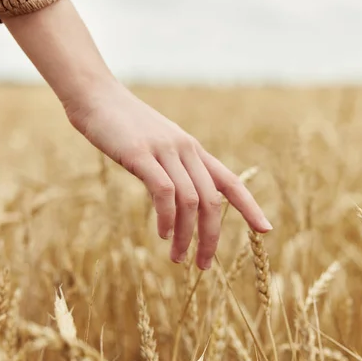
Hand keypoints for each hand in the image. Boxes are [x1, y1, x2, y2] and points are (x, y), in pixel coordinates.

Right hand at [65, 81, 272, 269]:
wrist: (95, 95)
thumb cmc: (124, 125)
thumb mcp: (157, 145)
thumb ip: (172, 168)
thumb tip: (180, 199)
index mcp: (193, 150)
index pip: (230, 181)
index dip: (250, 207)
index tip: (265, 230)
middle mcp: (186, 150)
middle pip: (212, 201)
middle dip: (211, 237)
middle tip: (203, 265)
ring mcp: (164, 151)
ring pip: (190, 201)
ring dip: (187, 235)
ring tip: (178, 259)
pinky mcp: (140, 154)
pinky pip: (164, 191)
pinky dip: (167, 217)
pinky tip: (163, 234)